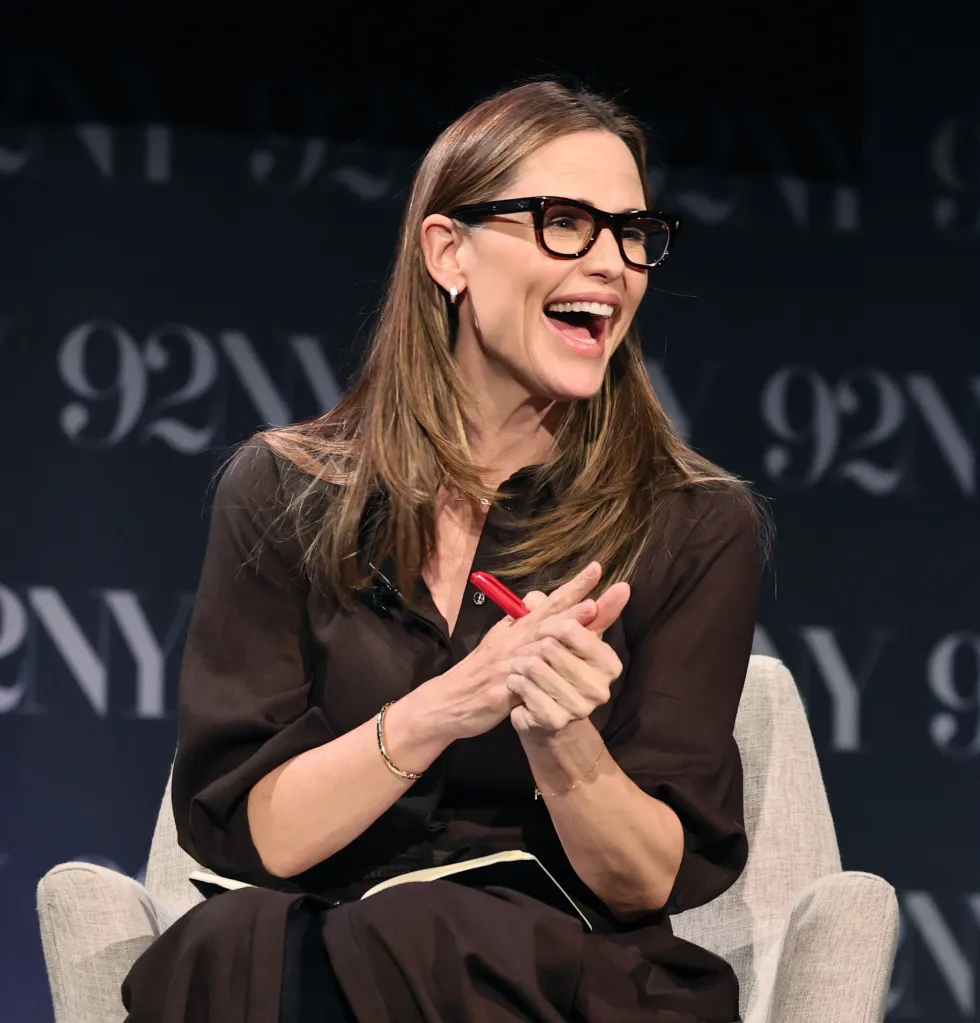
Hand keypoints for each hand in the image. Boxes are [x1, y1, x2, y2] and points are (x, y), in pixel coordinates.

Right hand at [417, 562, 607, 742]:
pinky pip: (523, 684)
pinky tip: (564, 677)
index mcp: (517, 629)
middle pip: (550, 617)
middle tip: (599, 583)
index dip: (574, 586)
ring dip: (567, 629)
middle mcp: (514, 642)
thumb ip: (521, 621)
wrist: (448, 700)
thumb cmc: (480, 668)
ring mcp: (508, 665)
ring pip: (541, 645)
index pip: (550, 602)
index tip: (597, 569)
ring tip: (592, 612)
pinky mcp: (501, 691)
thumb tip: (539, 598)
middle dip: (576, 600)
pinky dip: (543, 679)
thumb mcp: (499, 639)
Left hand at [507, 581, 629, 737]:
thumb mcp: (571, 638)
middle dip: (530, 646)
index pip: (570, 628)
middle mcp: (600, 688)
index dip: (548, 625)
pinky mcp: (555, 721)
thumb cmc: (557, 669)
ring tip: (521, 669)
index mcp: (609, 664)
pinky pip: (523, 687)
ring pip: (533, 666)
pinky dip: (514, 681)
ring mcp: (579, 708)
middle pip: (549, 646)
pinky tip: (518, 686)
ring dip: (519, 664)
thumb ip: (592, 611)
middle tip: (527, 653)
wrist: (544, 717)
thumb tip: (623, 586)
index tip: (542, 629)